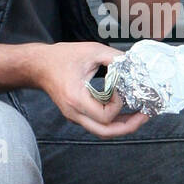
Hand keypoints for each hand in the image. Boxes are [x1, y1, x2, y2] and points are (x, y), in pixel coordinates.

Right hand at [31, 42, 148, 137]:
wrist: (38, 66)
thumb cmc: (61, 57)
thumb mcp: (91, 51)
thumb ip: (114, 57)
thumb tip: (135, 63)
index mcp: (76, 99)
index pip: (105, 117)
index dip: (118, 105)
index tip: (120, 88)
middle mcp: (74, 113)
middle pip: (105, 132)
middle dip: (129, 126)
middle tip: (145, 115)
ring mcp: (75, 117)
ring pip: (102, 132)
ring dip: (122, 126)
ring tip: (139, 115)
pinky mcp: (77, 115)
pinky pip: (98, 125)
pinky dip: (113, 121)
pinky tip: (124, 110)